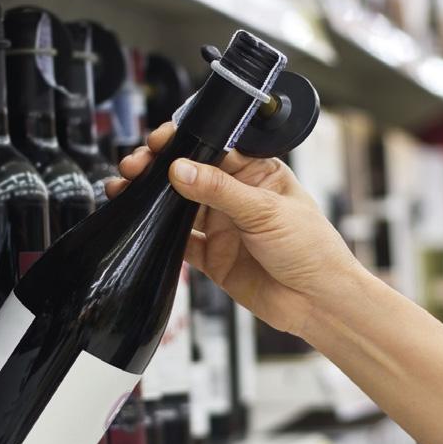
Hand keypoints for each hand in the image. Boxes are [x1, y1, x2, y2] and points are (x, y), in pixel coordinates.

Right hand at [105, 122, 362, 340]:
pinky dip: (159, 234)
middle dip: (158, 167)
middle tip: (135, 166)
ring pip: (178, 206)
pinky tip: (142, 224)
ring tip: (126, 189)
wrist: (316, 302)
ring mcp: (223, 226)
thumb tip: (180, 168)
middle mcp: (236, 197)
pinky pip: (179, 241)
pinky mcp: (212, 256)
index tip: (159, 141)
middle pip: (189, 174)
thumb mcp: (266, 211)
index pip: (213, 147)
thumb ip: (219, 190)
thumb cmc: (312, 249)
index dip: (184, 141)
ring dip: (152, 198)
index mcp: (257, 173)